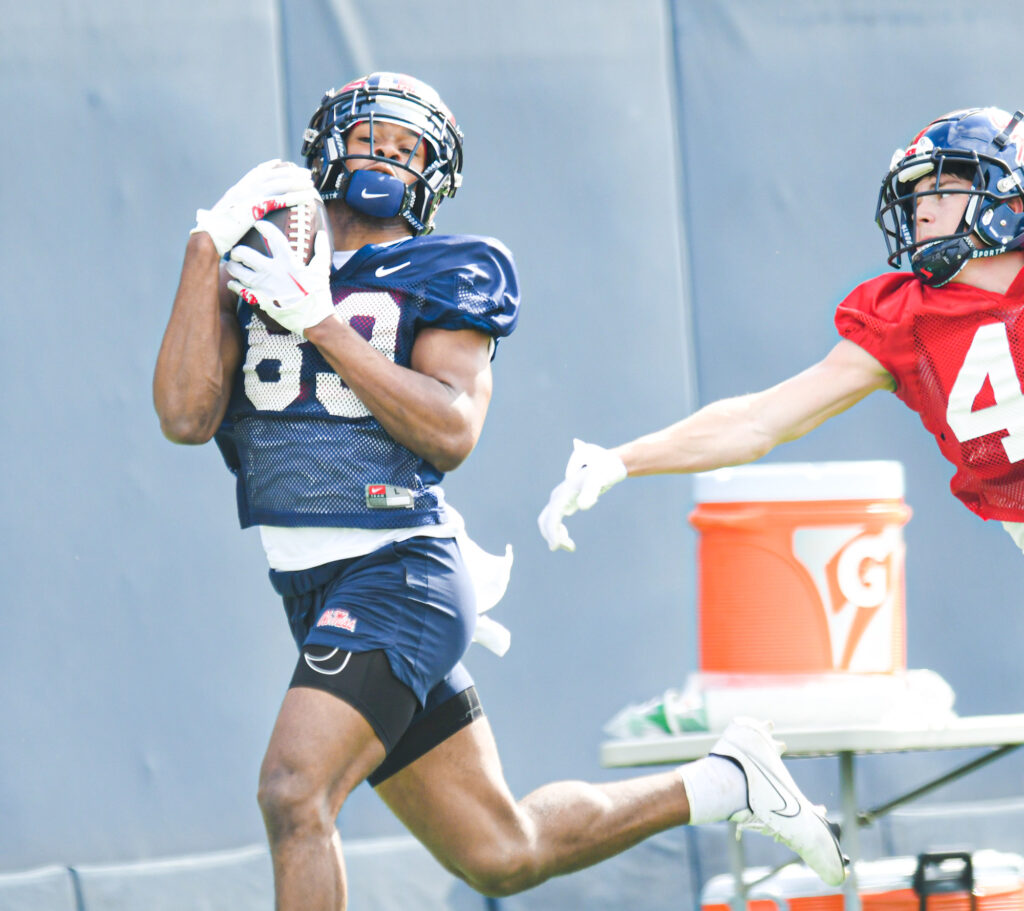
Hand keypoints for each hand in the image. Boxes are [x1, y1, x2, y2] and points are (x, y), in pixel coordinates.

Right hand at [191, 159, 316, 255]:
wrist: (209, 237)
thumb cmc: (217, 234)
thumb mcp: (229, 218)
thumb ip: (239, 212)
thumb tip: (246, 217)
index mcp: (236, 191)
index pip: (255, 173)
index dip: (269, 166)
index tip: (280, 162)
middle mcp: (242, 189)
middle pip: (271, 175)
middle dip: (290, 172)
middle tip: (306, 172)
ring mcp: (247, 197)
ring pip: (277, 184)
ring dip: (295, 182)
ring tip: (310, 182)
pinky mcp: (254, 207)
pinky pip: (279, 200)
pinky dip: (294, 197)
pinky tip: (306, 197)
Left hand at [226, 223, 334, 334]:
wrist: (313, 319)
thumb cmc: (318, 294)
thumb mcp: (322, 270)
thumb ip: (321, 250)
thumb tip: (321, 234)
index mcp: (287, 261)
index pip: (273, 237)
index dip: (264, 227)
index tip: (258, 224)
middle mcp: (272, 271)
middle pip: (245, 254)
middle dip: (238, 250)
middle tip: (237, 251)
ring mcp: (263, 286)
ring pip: (238, 271)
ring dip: (232, 267)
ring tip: (232, 265)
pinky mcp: (259, 299)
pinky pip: (239, 290)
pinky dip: (234, 285)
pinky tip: (232, 282)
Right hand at [537, 439, 626, 551]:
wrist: (605, 464)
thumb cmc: (603, 472)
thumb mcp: (599, 480)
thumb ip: (591, 492)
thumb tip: (583, 507)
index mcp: (563, 493)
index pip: (552, 516)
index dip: (552, 532)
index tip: (555, 547)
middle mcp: (558, 496)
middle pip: (545, 519)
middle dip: (552, 535)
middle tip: (570, 548)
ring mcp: (560, 499)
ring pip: (548, 520)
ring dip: (554, 535)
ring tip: (571, 547)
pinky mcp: (565, 502)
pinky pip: (554, 519)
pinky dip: (558, 531)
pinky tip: (568, 538)